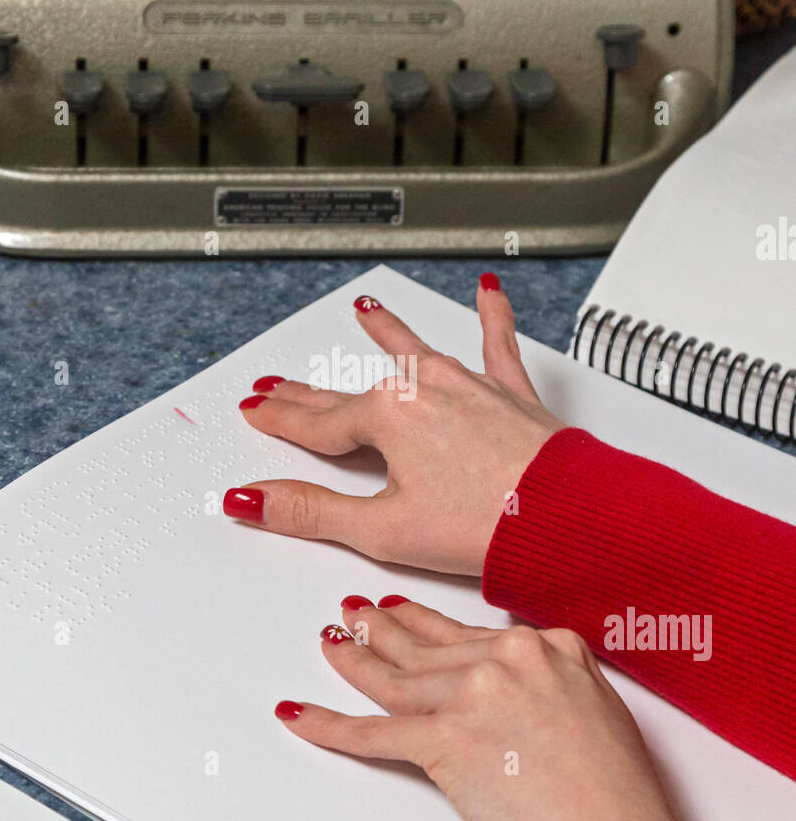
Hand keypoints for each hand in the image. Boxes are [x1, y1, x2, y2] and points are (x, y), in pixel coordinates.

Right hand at [224, 274, 562, 575]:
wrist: (570, 520)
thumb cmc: (487, 526)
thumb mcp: (381, 529)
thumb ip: (310, 511)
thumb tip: (251, 501)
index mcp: (388, 416)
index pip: (318, 423)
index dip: (281, 419)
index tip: (255, 410)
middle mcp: (426, 388)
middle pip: (353, 391)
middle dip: (311, 390)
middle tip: (279, 385)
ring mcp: (470, 386)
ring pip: (416, 353)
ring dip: (388, 334)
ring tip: (367, 311)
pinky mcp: (511, 394)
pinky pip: (498, 344)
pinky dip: (493, 316)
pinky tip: (490, 291)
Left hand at [276, 596, 718, 820]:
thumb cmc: (617, 800)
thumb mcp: (599, 714)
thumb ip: (555, 687)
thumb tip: (520, 696)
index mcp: (551, 647)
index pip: (475, 634)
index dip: (433, 626)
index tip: (409, 615)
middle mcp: (509, 659)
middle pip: (430, 647)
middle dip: (385, 632)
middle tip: (358, 617)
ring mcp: (473, 695)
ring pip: (397, 676)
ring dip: (354, 660)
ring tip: (331, 644)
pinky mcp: (445, 740)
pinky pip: (372, 731)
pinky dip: (329, 724)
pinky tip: (301, 713)